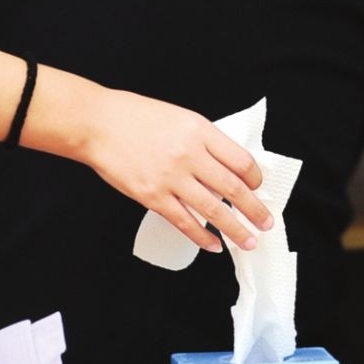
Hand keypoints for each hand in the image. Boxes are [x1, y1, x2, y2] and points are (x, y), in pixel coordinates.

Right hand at [83, 88, 272, 251]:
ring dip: (235, 230)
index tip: (258, 188)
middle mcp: (190, 155)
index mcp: (199, 131)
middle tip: (266, 223)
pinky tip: (213, 246)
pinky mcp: (153, 197)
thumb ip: (202, 141)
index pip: (240, 160)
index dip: (255, 178)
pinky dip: (202, 237)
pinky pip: (184, 222)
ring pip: (214, 210)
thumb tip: (224, 167)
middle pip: (234, 189)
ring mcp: (171, 178)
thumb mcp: (178, 118)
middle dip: (255, 210)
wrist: (97, 124)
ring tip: (249, 242)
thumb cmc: (134, 117)